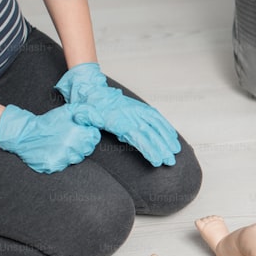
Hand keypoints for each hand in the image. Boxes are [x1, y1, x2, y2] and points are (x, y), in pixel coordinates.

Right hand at [0, 104, 100, 173]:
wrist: (25, 134)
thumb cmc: (50, 121)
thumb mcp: (70, 110)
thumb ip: (89, 112)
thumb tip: (100, 122)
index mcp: (78, 132)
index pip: (94, 137)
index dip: (86, 134)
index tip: (76, 131)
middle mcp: (72, 146)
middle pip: (87, 149)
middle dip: (80, 144)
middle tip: (66, 137)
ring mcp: (63, 157)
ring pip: (77, 159)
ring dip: (70, 152)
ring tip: (58, 144)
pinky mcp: (53, 165)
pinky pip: (64, 166)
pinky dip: (60, 160)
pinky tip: (53, 152)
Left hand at [56, 62, 179, 166]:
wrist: (96, 94)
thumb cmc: (91, 109)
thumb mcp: (84, 114)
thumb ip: (84, 118)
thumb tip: (80, 118)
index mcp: (120, 120)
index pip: (139, 137)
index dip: (149, 149)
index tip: (157, 160)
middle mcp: (133, 116)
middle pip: (152, 134)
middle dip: (162, 149)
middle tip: (170, 161)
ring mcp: (140, 112)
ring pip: (158, 127)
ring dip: (168, 140)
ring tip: (175, 152)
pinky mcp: (143, 110)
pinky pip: (158, 119)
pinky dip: (166, 128)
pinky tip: (173, 137)